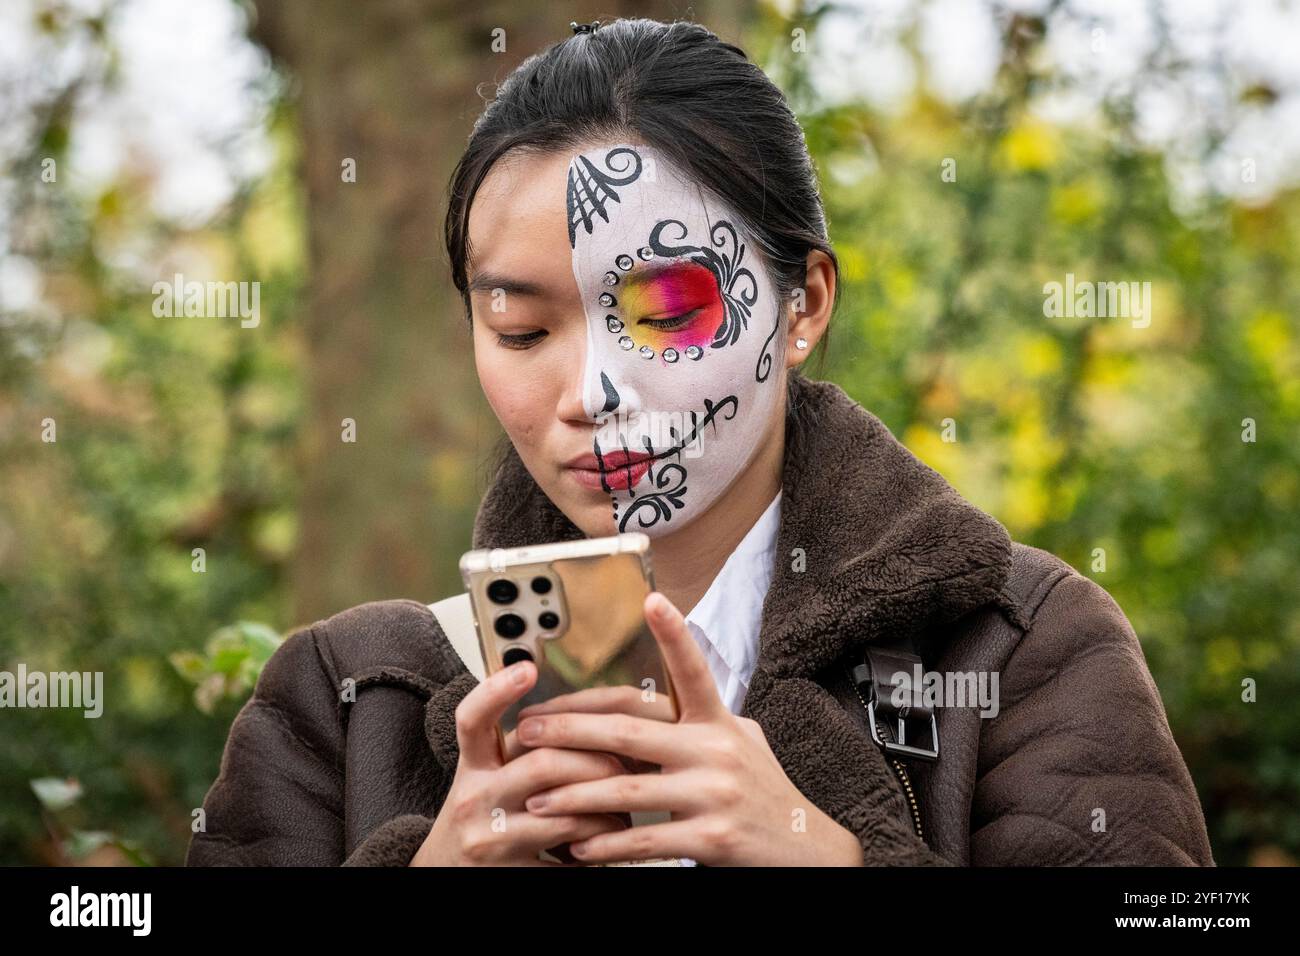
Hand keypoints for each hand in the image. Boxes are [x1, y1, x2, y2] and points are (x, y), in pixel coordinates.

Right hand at [409, 658, 630, 865]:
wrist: (445, 871)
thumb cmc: (482, 815)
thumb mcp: (487, 774)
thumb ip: (521, 746)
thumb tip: (581, 713)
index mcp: (472, 766)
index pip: (473, 721)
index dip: (496, 691)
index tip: (527, 668)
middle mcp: (475, 800)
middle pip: (544, 764)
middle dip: (596, 762)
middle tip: (623, 765)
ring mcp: (492, 842)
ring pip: (568, 815)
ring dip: (608, 811)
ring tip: (624, 807)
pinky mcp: (512, 876)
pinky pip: (572, 861)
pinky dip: (600, 849)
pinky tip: (609, 842)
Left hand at [512, 591, 864, 865]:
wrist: (806, 851)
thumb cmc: (765, 795)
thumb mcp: (744, 743)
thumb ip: (707, 718)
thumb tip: (675, 689)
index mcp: (720, 723)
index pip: (694, 672)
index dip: (674, 635)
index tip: (652, 600)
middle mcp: (716, 751)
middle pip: (628, 734)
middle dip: (570, 731)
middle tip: (527, 730)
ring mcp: (713, 794)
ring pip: (626, 789)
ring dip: (573, 795)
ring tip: (536, 797)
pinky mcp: (711, 838)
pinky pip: (645, 838)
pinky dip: (606, 842)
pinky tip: (578, 844)